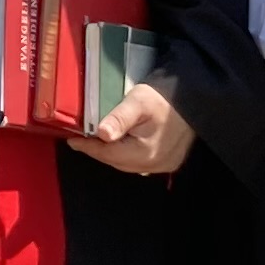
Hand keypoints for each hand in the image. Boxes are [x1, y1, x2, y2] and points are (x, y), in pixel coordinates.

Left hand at [70, 80, 193, 175]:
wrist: (192, 98)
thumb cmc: (163, 97)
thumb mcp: (137, 101)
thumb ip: (119, 118)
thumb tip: (102, 134)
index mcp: (145, 153)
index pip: (108, 154)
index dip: (88, 147)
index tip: (72, 140)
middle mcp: (154, 165)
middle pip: (116, 161)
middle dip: (98, 151)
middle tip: (83, 139)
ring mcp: (163, 166)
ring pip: (127, 164)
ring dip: (112, 154)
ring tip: (98, 141)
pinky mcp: (169, 163)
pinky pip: (139, 163)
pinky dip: (126, 155)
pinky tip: (120, 144)